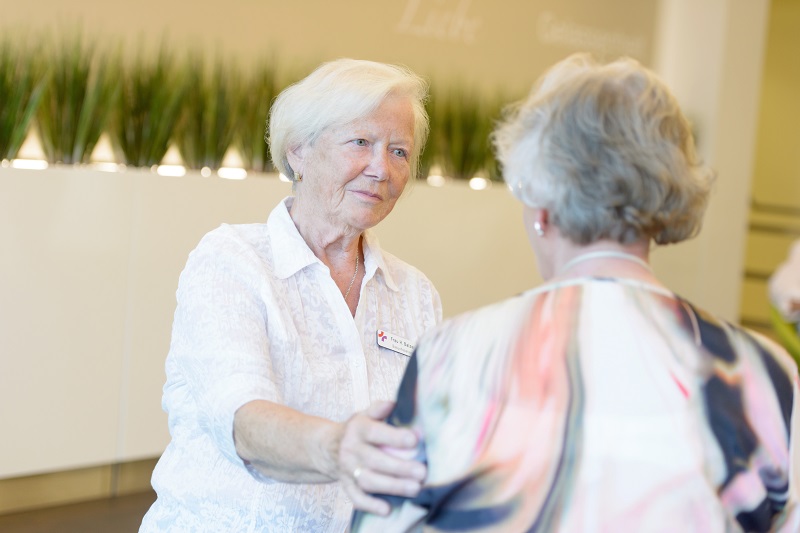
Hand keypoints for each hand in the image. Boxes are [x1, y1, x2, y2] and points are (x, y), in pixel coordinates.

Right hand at [335, 401, 425, 515]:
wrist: (329, 447)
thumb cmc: (358, 430)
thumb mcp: (366, 414)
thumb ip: (379, 409)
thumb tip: (393, 404)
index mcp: (358, 429)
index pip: (376, 432)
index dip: (395, 437)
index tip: (415, 440)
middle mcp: (351, 449)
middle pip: (375, 460)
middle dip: (400, 467)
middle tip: (422, 472)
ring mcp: (348, 470)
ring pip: (368, 480)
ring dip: (392, 486)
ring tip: (415, 489)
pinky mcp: (346, 486)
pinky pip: (356, 498)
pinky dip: (370, 505)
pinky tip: (387, 509)